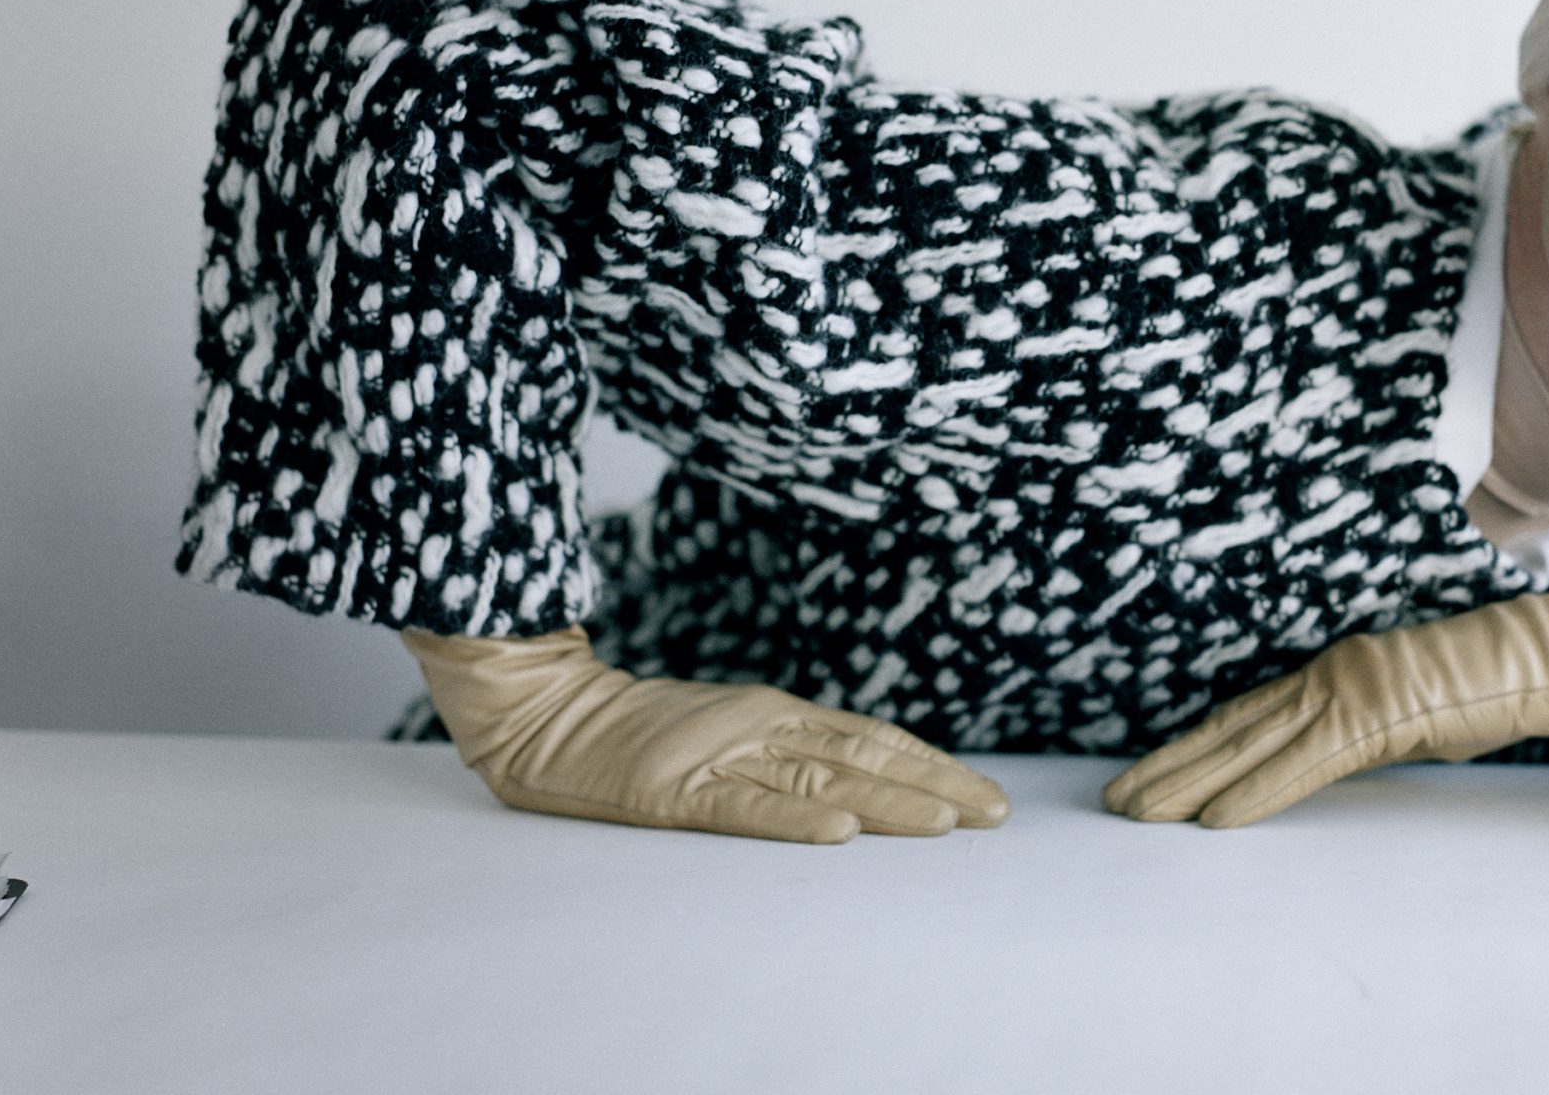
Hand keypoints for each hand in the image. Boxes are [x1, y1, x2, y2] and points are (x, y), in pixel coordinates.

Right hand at [402, 626, 1007, 842]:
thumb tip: (865, 778)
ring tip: (945, 824)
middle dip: (935, 788)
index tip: (986, 798)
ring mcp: (721, 756)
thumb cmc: (643, 732)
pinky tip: (840, 834)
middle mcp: (762, 727)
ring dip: (888, 803)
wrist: (551, 717)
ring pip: (820, 782)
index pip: (874, 740)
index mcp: (778, 714)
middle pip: (865, 759)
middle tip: (996, 815)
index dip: (933, 766)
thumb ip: (787, 750)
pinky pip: (744, 808)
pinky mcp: (676, 791)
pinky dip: (795, 821)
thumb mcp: (729, 731)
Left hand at [1103, 575, 1548, 827]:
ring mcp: (1353, 691)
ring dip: (1190, 782)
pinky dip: (1254, 792)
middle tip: (1117, 801)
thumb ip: (1368, 726)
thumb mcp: (1417, 706)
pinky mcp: (1380, 716)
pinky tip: (1214, 819)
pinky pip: (1303, 765)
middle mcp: (1332, 673)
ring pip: (1251, 745)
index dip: (1195, 744)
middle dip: (1171, 766)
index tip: (1153, 772)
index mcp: (1338, 669)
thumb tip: (1335, 754)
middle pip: (1233, 727)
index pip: (1250, 714)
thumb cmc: (1495, 680)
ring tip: (1141, 813)